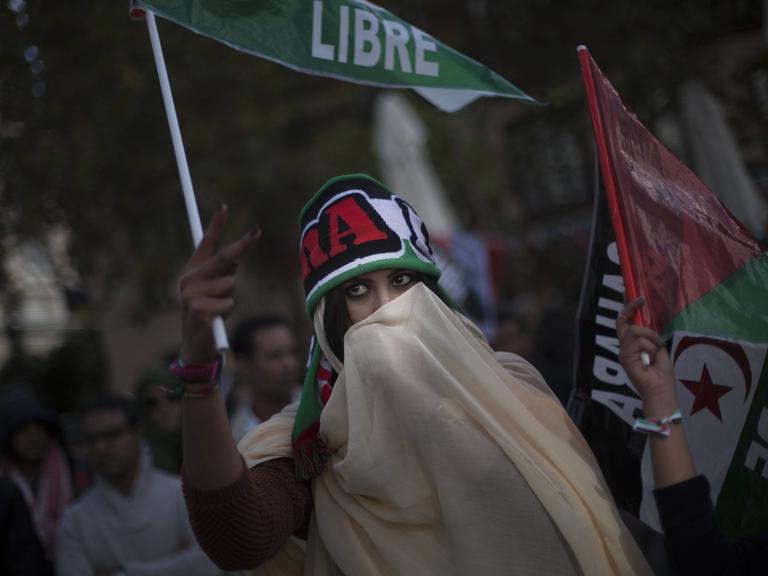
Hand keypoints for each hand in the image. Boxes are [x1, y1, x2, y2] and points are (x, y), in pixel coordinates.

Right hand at [178, 205, 259, 362]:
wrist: (196, 345)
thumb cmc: (210, 315)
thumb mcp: (218, 292)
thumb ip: (224, 274)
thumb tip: (236, 258)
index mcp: (193, 272)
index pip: (205, 244)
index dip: (215, 226)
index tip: (224, 207)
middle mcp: (188, 279)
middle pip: (222, 258)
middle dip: (241, 245)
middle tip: (257, 232)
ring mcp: (190, 294)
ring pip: (230, 284)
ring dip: (231, 297)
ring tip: (218, 309)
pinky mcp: (197, 309)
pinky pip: (228, 302)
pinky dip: (227, 312)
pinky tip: (215, 320)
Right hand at [617, 297, 678, 416]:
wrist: (660, 391)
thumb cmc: (661, 374)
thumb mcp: (659, 350)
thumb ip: (651, 338)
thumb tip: (646, 327)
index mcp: (632, 346)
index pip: (625, 324)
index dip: (628, 309)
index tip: (637, 298)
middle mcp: (624, 348)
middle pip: (622, 322)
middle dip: (630, 308)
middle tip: (640, 299)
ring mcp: (623, 353)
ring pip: (636, 331)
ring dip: (652, 338)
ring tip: (656, 352)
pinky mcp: (625, 358)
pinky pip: (639, 341)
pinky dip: (650, 347)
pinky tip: (652, 358)